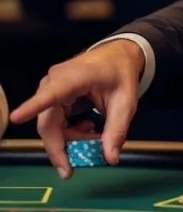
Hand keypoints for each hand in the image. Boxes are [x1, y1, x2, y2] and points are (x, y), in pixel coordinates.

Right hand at [9, 39, 144, 178]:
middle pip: (49, 123)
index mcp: (76, 77)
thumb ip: (117, 129)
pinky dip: (69, 132)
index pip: (52, 93)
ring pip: (51, 126)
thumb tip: (110, 158)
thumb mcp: (126, 101)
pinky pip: (54, 123)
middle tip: (76, 166)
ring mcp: (50, 89)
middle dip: (63, 147)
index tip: (16, 117)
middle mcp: (55, 82)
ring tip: (95, 136)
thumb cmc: (120, 74)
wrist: (118, 56)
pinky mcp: (51, 97)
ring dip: (70, 140)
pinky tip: (87, 128)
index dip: (34, 106)